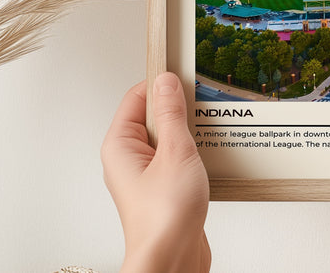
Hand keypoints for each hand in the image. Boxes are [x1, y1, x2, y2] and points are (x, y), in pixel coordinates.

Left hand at [102, 73, 210, 272]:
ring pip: (169, 138)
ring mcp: (146, 175)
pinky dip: (193, 153)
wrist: (171, 261)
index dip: (161, 83)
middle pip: (154, 116)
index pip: (137, 97)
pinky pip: (177, 158)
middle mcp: (128, 159)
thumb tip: (167, 82)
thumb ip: (172, 113)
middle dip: (179, 109)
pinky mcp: (164, 188)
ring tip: (206, 134)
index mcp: (120, 145)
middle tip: (201, 105)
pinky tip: (209, 155)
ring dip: (189, 133)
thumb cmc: (164, 217)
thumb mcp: (175, 152)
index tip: (184, 74)